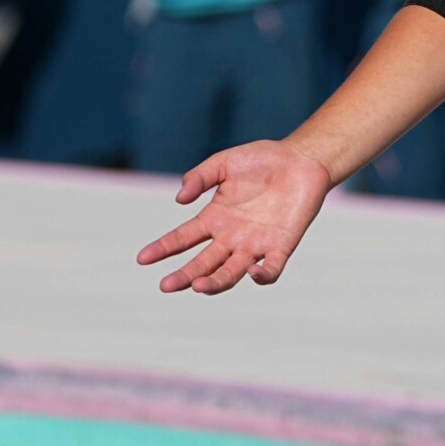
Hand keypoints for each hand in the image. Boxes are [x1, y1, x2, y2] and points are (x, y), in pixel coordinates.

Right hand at [135, 137, 332, 294]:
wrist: (302, 159)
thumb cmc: (262, 160)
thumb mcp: (225, 162)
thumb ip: (200, 177)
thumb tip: (179, 199)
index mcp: (214, 218)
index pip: (183, 239)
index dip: (163, 248)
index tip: (142, 258)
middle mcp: (231, 237)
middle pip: (202, 264)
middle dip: (184, 276)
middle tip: (166, 285)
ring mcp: (255, 244)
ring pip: (230, 274)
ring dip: (214, 283)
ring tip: (198, 286)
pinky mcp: (281, 246)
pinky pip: (270, 270)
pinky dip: (262, 276)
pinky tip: (252, 272)